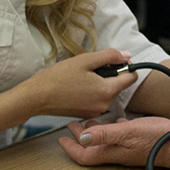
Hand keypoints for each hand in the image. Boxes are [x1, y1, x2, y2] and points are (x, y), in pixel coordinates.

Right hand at [17, 48, 136, 118]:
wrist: (36, 97)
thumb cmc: (59, 77)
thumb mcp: (86, 60)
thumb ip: (110, 56)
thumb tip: (126, 55)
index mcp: (107, 91)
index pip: (132, 77)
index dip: (126, 65)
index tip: (112, 60)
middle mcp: (105, 105)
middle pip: (120, 85)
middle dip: (111, 73)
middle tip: (92, 67)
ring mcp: (95, 112)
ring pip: (108, 92)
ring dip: (101, 82)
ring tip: (82, 76)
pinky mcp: (86, 114)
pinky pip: (98, 99)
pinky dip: (93, 91)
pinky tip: (78, 86)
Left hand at [60, 116, 169, 166]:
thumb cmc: (156, 139)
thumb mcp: (128, 132)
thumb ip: (105, 134)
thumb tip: (81, 138)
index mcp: (111, 151)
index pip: (84, 155)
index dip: (71, 148)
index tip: (61, 138)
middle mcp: (117, 151)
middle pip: (92, 147)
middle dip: (80, 136)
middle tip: (72, 124)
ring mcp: (127, 147)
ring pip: (105, 141)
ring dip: (95, 131)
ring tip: (89, 119)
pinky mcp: (137, 141)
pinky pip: (119, 135)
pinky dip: (112, 127)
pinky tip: (116, 119)